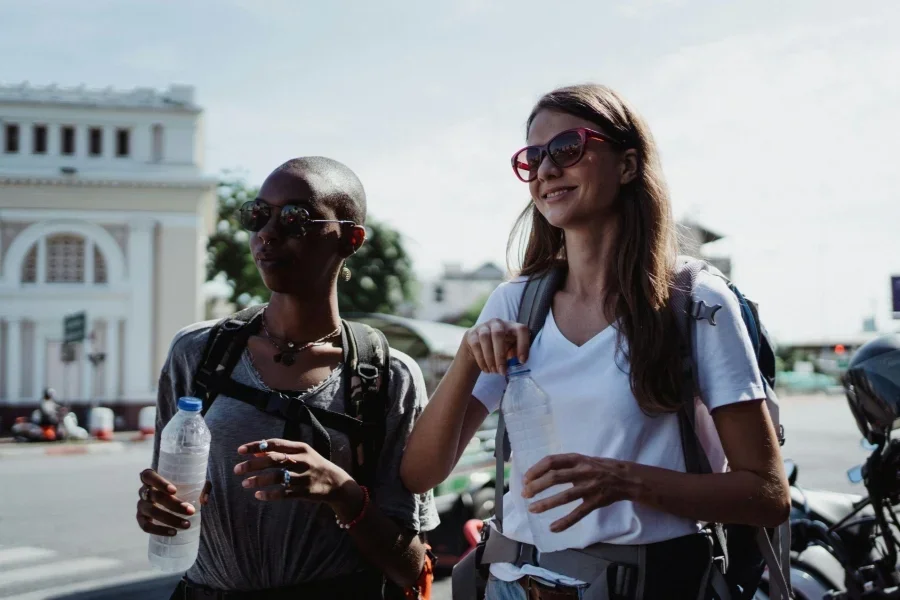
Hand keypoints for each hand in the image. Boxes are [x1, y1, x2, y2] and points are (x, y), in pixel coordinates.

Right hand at [136, 469, 210, 536]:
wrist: (170, 499)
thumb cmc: (182, 486)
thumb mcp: (194, 482)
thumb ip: (202, 488)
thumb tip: (204, 501)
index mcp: (151, 477)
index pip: (149, 476)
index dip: (160, 483)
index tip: (174, 491)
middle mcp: (143, 491)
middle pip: (155, 496)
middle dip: (174, 505)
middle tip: (191, 511)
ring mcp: (141, 505)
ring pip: (152, 512)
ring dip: (169, 519)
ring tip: (186, 524)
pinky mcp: (141, 519)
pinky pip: (146, 526)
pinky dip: (159, 530)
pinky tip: (173, 532)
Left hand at [234, 439, 354, 506]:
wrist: (335, 482)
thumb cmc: (313, 465)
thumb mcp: (300, 454)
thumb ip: (280, 452)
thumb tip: (255, 452)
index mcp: (300, 448)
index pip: (274, 444)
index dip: (256, 446)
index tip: (240, 451)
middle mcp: (302, 460)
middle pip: (273, 460)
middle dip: (253, 464)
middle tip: (237, 469)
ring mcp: (304, 476)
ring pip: (277, 477)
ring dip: (258, 480)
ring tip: (245, 483)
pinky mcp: (305, 492)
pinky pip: (283, 493)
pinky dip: (269, 494)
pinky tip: (258, 495)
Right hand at [463, 318, 530, 375]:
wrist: (478, 346)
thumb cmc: (500, 348)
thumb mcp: (510, 350)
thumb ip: (516, 353)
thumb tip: (519, 362)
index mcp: (512, 326)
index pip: (521, 330)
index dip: (523, 345)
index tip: (522, 361)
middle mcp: (498, 323)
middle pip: (498, 334)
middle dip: (500, 355)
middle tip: (502, 371)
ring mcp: (483, 326)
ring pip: (485, 338)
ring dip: (490, 358)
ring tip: (494, 371)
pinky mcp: (472, 333)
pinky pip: (476, 345)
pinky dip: (481, 359)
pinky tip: (486, 369)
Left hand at [522, 454, 634, 532]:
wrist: (625, 478)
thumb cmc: (598, 468)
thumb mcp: (582, 460)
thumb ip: (564, 465)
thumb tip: (538, 473)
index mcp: (577, 458)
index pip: (551, 461)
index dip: (536, 470)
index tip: (525, 479)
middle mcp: (583, 471)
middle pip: (555, 478)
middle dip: (537, 486)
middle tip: (525, 494)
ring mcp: (590, 487)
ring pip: (565, 497)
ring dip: (546, 504)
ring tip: (532, 509)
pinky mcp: (596, 502)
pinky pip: (578, 513)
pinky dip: (565, 522)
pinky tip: (553, 528)